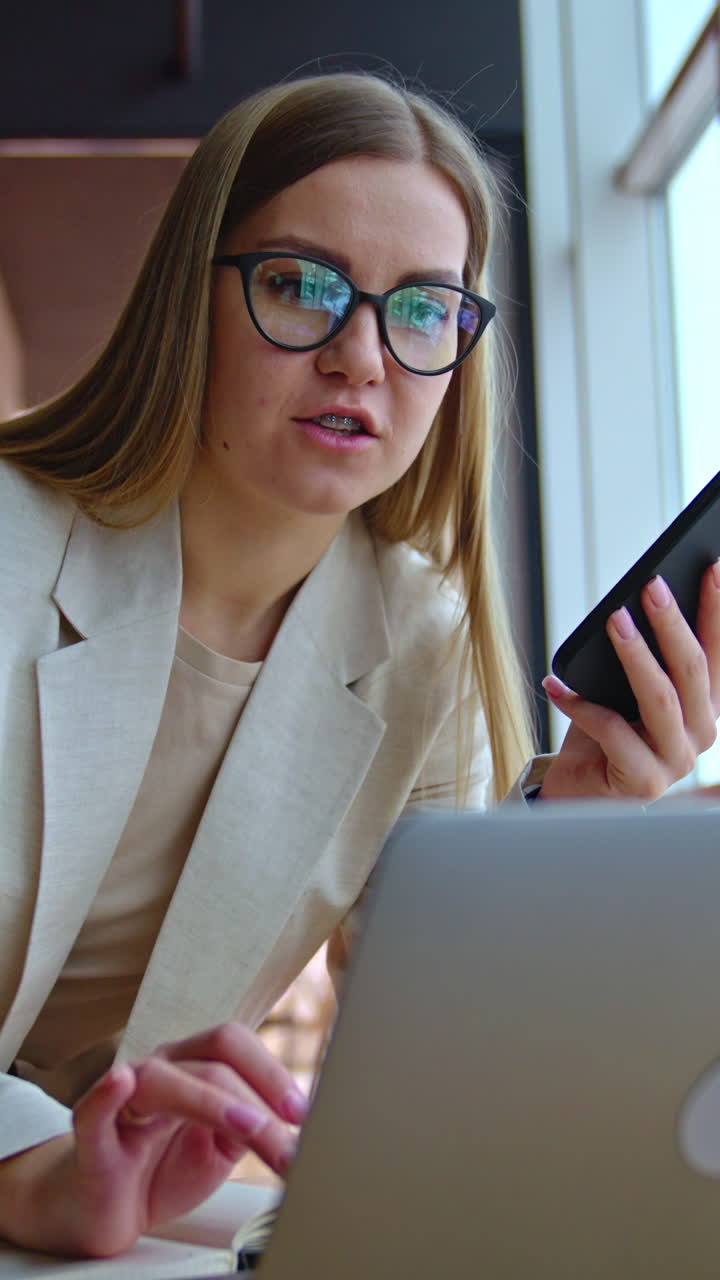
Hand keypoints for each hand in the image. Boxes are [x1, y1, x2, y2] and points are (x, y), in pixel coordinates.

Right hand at [1, 1022, 305, 1257]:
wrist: (103, 1208)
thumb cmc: (162, 1168)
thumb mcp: (220, 1149)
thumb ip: (252, 1129)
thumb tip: (300, 1129)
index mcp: (194, 1067)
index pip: (235, 1046)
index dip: (272, 1073)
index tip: (305, 1113)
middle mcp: (162, 1070)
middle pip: (212, 1058)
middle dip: (257, 1095)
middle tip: (288, 1135)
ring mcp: (124, 1099)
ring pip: (166, 1080)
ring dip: (212, 1103)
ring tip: (248, 1130)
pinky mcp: (91, 1136)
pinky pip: (93, 1111)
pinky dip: (106, 1095)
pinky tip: (120, 1082)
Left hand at [539, 564, 719, 801]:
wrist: (579, 789)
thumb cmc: (605, 732)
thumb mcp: (625, 689)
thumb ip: (641, 658)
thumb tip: (633, 603)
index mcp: (705, 706)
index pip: (718, 650)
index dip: (718, 608)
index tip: (713, 566)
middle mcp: (701, 733)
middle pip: (693, 670)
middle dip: (672, 622)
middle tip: (651, 585)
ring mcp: (676, 761)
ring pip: (660, 698)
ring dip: (635, 654)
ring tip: (613, 619)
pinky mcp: (643, 782)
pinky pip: (611, 731)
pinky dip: (580, 705)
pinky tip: (556, 685)